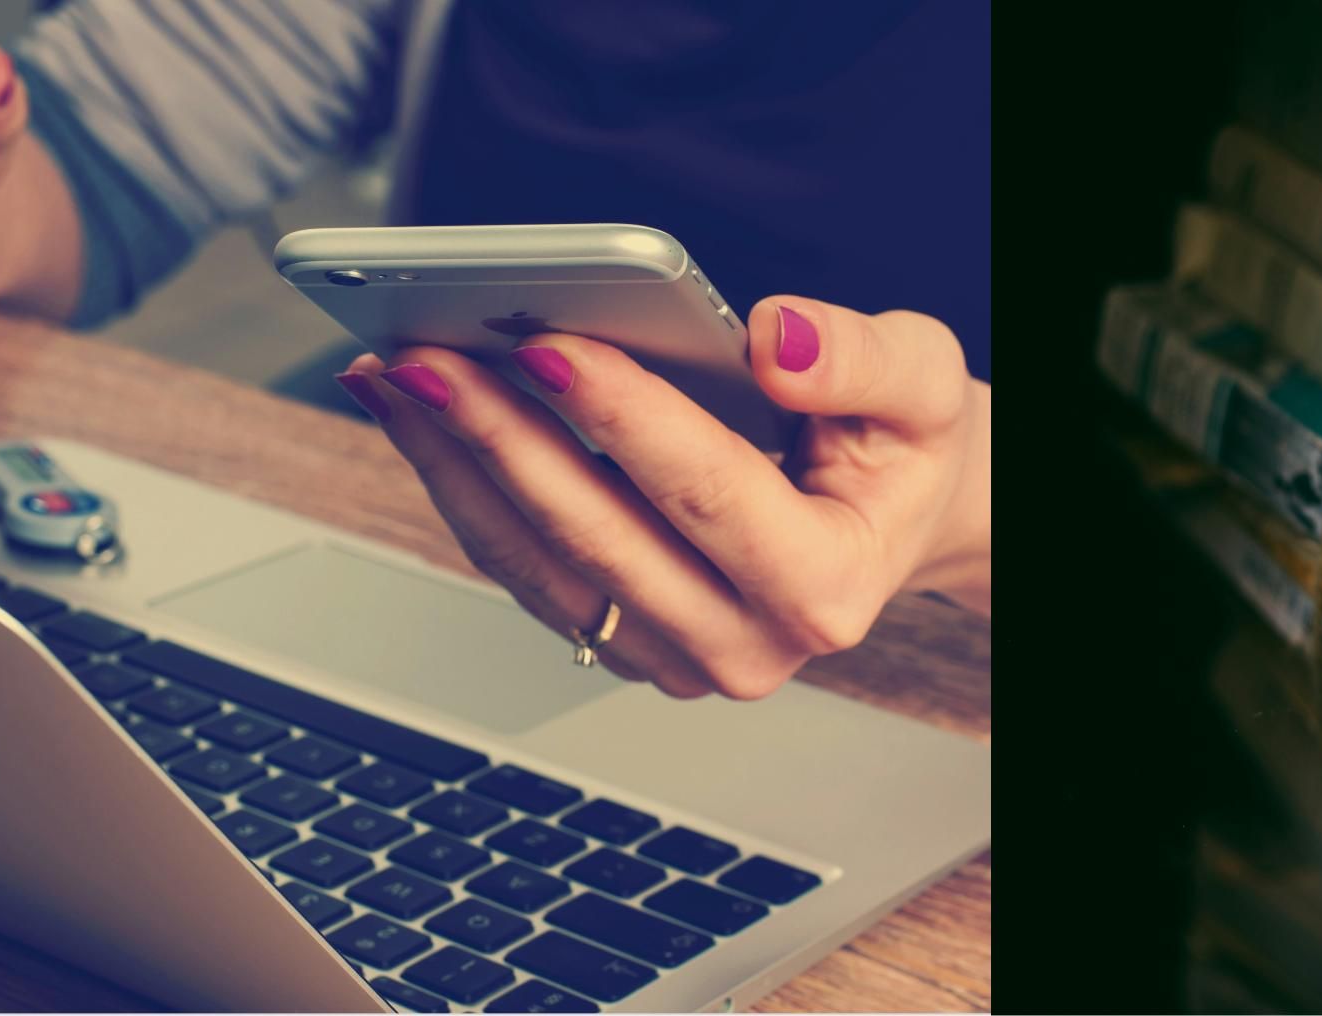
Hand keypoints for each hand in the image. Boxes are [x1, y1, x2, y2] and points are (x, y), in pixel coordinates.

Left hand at [337, 296, 990, 699]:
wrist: (897, 515)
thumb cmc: (904, 448)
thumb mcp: (925, 384)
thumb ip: (863, 359)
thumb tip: (775, 339)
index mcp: (827, 587)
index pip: (708, 494)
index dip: (622, 418)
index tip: (545, 344)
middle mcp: (749, 646)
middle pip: (598, 537)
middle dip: (500, 438)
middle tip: (424, 356)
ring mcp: (678, 659)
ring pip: (539, 565)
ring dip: (456, 466)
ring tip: (397, 375)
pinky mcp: (627, 644)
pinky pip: (525, 572)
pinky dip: (465, 490)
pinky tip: (422, 418)